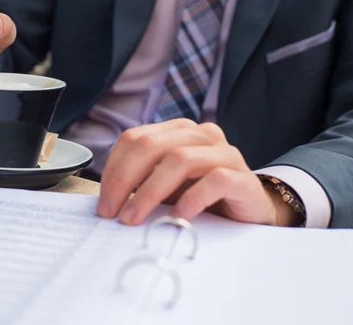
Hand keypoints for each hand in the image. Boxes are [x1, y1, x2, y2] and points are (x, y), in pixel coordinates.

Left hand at [97, 119, 299, 226]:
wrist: (250, 211)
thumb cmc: (203, 197)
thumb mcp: (166, 187)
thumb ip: (141, 182)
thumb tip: (106, 201)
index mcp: (177, 132)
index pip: (135, 138)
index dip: (113, 168)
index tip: (103, 201)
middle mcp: (200, 135)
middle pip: (152, 145)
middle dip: (125, 180)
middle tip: (112, 212)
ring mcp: (223, 153)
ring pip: (179, 160)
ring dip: (150, 192)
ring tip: (135, 218)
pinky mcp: (242, 177)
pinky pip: (213, 181)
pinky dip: (190, 200)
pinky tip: (177, 220)